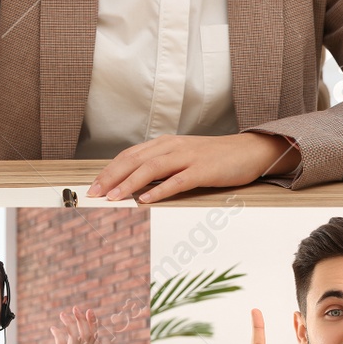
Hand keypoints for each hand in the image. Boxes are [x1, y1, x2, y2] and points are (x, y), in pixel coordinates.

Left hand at [87, 132, 300, 203]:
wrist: (248, 151)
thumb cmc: (215, 158)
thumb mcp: (183, 157)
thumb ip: (161, 167)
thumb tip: (135, 184)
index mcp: (165, 143)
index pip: (130, 155)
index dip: (109, 170)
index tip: (94, 186)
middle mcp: (173, 147)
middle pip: (135, 160)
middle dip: (111, 177)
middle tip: (94, 193)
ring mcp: (188, 157)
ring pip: (151, 168)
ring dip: (130, 183)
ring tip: (114, 198)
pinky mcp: (203, 170)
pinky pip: (177, 180)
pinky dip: (160, 190)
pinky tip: (146, 200)